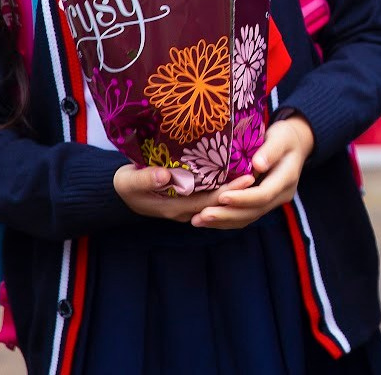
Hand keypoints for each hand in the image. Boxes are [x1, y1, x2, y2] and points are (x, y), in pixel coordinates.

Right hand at [113, 165, 254, 221]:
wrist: (121, 192)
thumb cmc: (125, 185)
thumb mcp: (128, 181)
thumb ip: (145, 179)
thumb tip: (166, 176)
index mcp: (174, 207)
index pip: (208, 201)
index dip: (228, 191)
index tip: (247, 177)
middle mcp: (185, 209)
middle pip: (217, 201)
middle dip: (239, 189)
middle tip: (260, 172)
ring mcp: (188, 205)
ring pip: (216, 199)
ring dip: (234, 188)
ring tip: (256, 171)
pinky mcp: (189, 197)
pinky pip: (210, 193)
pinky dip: (225, 184)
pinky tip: (238, 170)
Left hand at [191, 116, 314, 229]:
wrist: (295, 145)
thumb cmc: (285, 137)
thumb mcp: (281, 137)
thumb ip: (271, 150)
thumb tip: (258, 165)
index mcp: (286, 179)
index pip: (263, 195)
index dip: (242, 198)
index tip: (221, 197)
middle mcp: (280, 195)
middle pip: (253, 211)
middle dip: (227, 215)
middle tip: (202, 216)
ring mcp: (272, 202)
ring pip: (247, 217)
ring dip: (223, 221)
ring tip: (198, 220)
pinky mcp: (262, 203)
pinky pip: (244, 215)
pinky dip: (226, 218)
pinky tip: (207, 219)